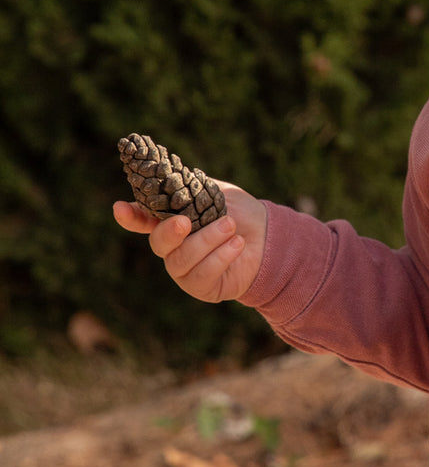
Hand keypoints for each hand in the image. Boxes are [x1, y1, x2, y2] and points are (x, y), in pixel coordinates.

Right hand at [113, 182, 266, 303]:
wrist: (270, 238)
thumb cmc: (242, 213)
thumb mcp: (217, 194)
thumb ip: (193, 190)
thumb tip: (171, 179)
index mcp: (171, 221)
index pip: (142, 220)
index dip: (129, 216)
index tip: (119, 208)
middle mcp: (173, 248)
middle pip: (158, 244)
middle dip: (170, 232)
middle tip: (186, 221)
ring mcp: (185, 270)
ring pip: (182, 260)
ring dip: (207, 241)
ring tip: (230, 226)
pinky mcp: (202, 288)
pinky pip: (201, 276)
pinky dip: (220, 257)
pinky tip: (237, 244)